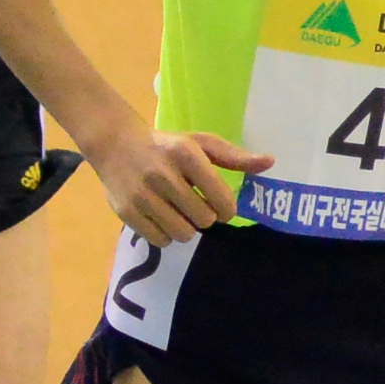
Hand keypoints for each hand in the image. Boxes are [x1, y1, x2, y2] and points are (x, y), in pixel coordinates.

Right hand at [86, 118, 267, 245]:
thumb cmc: (167, 145)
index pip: (221, 199)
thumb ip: (235, 157)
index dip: (227, 209)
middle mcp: (163, 174)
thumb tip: (270, 162)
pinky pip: (161, 240)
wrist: (114, 144)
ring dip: (186, 226)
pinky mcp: (126, 212)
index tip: (223, 206)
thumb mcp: (200, 143)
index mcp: (185, 154)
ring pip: (183, 233)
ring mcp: (142, 195)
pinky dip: (166, 233)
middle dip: (205, 216)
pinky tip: (162, 216)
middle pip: (204, 220)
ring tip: (179, 211)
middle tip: (196, 205)